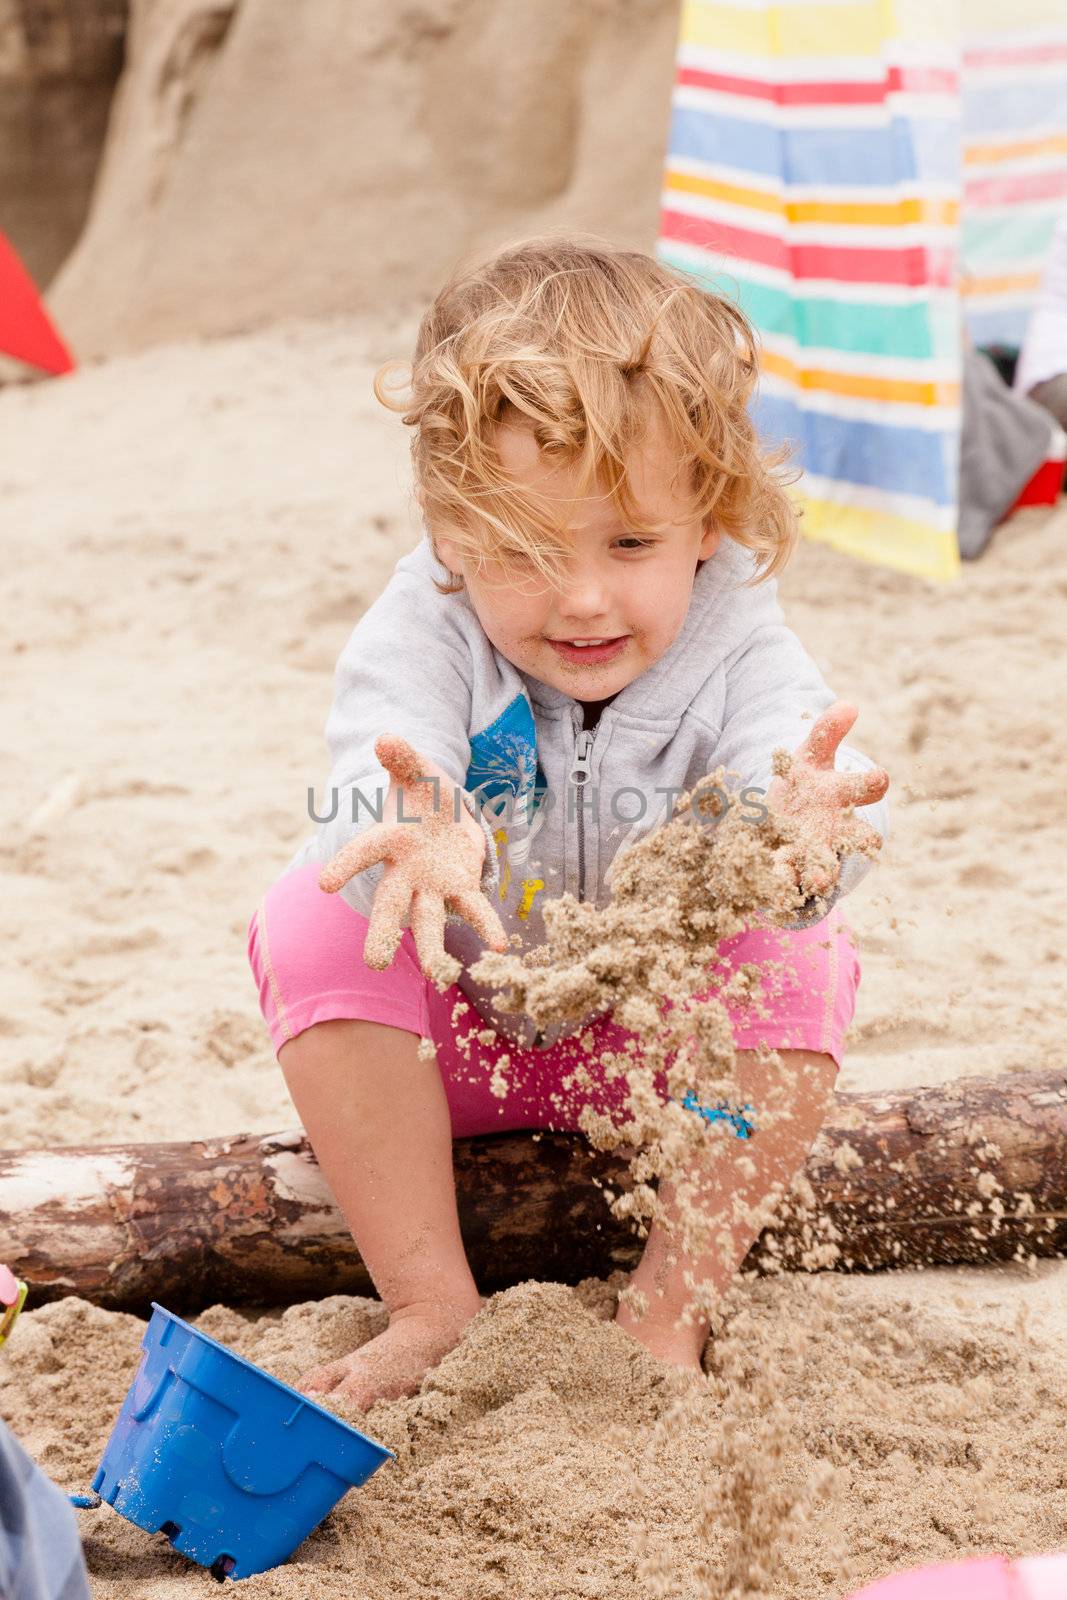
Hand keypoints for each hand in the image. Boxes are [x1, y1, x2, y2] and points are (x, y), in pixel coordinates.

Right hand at [319, 734, 506, 981]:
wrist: (447, 814)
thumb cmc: (424, 793)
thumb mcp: (417, 770)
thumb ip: (402, 756)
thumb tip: (385, 737)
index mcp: (389, 839)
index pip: (363, 852)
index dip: (345, 866)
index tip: (324, 885)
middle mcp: (405, 871)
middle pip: (389, 904)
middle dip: (382, 932)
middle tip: (374, 964)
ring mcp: (431, 885)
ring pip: (427, 921)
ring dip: (434, 949)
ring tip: (442, 977)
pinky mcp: (460, 888)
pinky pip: (473, 910)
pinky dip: (486, 926)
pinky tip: (500, 947)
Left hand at [765, 702, 888, 897]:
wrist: (784, 819)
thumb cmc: (806, 783)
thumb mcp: (813, 753)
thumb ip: (827, 731)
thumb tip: (850, 705)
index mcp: (844, 795)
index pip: (870, 787)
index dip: (874, 783)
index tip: (880, 778)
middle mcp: (838, 829)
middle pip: (860, 836)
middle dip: (860, 837)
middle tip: (867, 841)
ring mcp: (814, 853)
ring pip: (825, 869)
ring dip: (820, 873)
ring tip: (815, 878)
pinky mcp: (788, 870)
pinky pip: (787, 881)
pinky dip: (779, 885)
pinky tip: (770, 886)